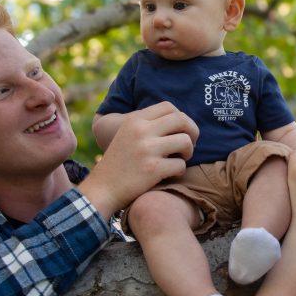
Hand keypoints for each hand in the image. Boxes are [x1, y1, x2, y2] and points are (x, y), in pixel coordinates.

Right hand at [81, 102, 197, 215]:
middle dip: (192, 132)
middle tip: (190, 144)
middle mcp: (141, 131)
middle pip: (182, 120)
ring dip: (188, 152)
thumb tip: (180, 119)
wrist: (103, 189)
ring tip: (180, 159)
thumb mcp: (127, 134)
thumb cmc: (119, 163)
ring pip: (185, 141)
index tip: (181, 131)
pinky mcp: (153, 169)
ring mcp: (147, 149)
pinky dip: (180, 170)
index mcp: (135, 120)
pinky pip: (181, 165)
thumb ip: (147, 125)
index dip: (181, 118)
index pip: (169, 107)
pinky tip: (171, 174)